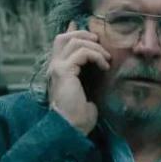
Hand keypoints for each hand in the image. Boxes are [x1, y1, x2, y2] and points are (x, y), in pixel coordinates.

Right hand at [48, 20, 110, 134]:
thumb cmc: (79, 115)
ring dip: (95, 47)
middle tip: (100, 44)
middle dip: (84, 35)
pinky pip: (82, 52)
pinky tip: (104, 66)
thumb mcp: (86, 90)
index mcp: (58, 71)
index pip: (62, 43)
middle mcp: (54, 67)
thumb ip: (87, 76)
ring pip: (74, 41)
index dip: (74, 33)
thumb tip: (96, 67)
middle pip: (64, 37)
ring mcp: (56, 68)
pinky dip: (96, 56)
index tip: (92, 33)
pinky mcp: (63, 71)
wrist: (71, 128)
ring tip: (106, 59)